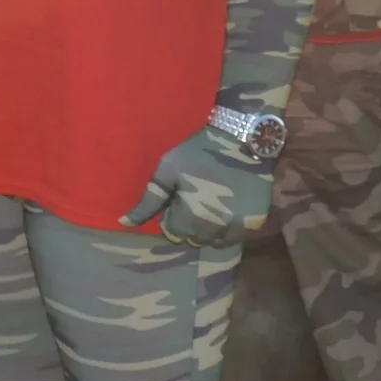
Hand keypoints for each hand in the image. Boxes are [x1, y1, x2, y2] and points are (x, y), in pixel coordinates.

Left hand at [122, 131, 272, 246]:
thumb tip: (125, 223)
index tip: (178, 199)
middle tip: (194, 200)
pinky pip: (236, 237)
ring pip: (216, 241)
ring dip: (209, 229)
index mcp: (190, 218)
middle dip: (189, 224)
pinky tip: (227, 209)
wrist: (241, 139)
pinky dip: (229, 229)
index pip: (174, 234)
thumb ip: (148, 201)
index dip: (172, 216)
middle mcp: (215, 229)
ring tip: (210, 205)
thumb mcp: (167, 171)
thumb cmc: (198, 152)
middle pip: (194, 239)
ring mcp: (238, 227)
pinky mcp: (256, 222)